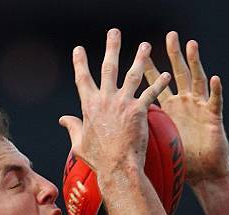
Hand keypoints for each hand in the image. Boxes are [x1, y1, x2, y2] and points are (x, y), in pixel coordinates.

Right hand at [60, 28, 170, 175]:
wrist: (117, 168)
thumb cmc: (98, 160)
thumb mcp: (79, 144)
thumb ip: (72, 128)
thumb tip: (62, 120)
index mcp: (89, 107)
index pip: (82, 79)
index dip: (80, 62)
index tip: (78, 49)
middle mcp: (105, 100)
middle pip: (109, 67)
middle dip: (111, 47)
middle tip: (114, 32)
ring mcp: (122, 104)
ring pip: (132, 74)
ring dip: (140, 58)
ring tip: (145, 46)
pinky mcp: (138, 111)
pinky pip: (150, 93)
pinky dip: (158, 83)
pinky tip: (166, 75)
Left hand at [144, 32, 228, 185]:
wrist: (203, 173)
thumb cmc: (179, 161)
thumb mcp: (154, 143)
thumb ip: (136, 134)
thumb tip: (112, 134)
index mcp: (168, 108)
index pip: (155, 84)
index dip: (148, 68)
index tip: (140, 53)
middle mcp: (184, 103)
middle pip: (178, 73)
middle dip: (174, 55)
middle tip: (170, 35)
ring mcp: (199, 108)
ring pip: (197, 81)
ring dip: (195, 63)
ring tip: (191, 46)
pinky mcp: (213, 117)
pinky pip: (214, 102)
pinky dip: (215, 91)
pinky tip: (214, 78)